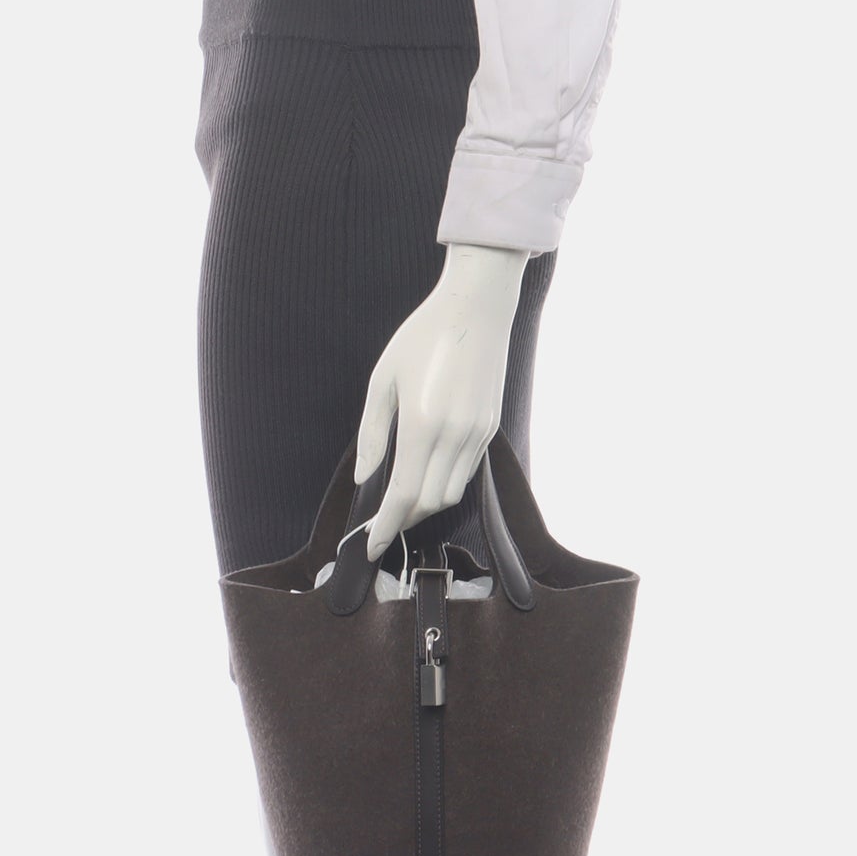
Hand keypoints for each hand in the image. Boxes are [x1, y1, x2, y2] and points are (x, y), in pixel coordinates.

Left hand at [354, 242, 529, 559]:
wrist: (476, 308)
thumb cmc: (422, 337)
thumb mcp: (382, 379)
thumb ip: (373, 432)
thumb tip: (366, 477)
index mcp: (423, 425)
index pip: (404, 495)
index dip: (386, 527)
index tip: (370, 546)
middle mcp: (455, 436)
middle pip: (430, 502)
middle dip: (404, 519)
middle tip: (381, 524)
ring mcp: (477, 433)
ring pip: (452, 492)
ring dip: (427, 504)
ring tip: (403, 501)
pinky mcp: (490, 427)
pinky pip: (467, 471)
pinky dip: (446, 482)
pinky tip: (429, 473)